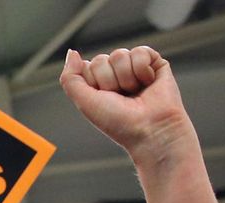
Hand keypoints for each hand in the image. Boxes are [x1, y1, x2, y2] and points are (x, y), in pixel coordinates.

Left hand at [59, 46, 194, 162]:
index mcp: (99, 85)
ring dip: (126, 77)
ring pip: (119, 54)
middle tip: (122, 98)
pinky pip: (140, 51)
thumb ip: (70, 78)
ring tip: (136, 93)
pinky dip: (142, 69)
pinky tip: (148, 83)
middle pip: (101, 60)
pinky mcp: (155, 63)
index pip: (86, 67)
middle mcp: (116, 75)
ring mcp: (135, 68)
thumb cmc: (118, 122)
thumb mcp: (84, 102)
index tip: (104, 100)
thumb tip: (72, 52)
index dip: (93, 83)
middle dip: (109, 80)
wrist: (150, 129)